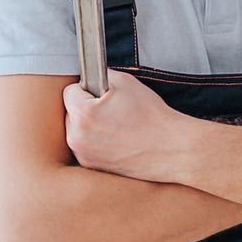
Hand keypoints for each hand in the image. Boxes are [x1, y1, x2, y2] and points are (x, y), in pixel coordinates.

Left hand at [62, 70, 191, 181]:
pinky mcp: (91, 167)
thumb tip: (90, 76)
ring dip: (88, 125)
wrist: (172, 149)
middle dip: (86, 108)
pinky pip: (85, 147)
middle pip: (70, 112)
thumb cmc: (151, 116)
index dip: (88, 88)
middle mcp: (76, 138)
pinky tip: (116, 140)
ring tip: (116, 126)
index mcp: (82, 114)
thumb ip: (100, 75)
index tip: (103, 93)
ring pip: (77, 130)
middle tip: (112, 111)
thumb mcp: (125, 82)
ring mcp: (83, 155)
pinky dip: (95, 142)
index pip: (69, 91)